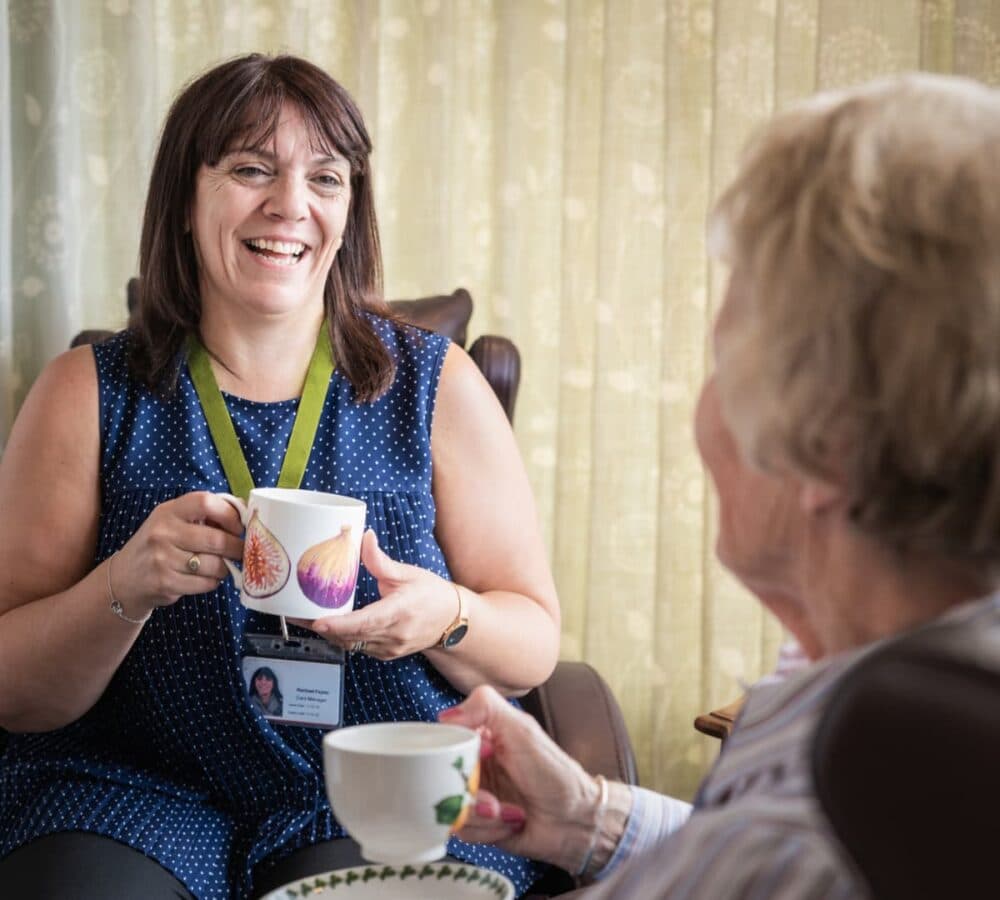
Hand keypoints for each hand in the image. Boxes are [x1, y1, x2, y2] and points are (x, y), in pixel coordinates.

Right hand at [111, 491, 244, 617]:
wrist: (125, 579)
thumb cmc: (160, 546)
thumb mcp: (174, 522)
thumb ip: (205, 516)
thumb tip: (245, 515)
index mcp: (168, 511)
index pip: (205, 502)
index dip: (229, 514)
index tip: (238, 527)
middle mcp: (162, 532)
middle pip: (215, 539)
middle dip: (236, 548)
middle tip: (242, 552)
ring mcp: (162, 559)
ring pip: (214, 565)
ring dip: (225, 568)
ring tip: (222, 566)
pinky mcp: (165, 583)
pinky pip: (205, 583)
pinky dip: (213, 582)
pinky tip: (206, 578)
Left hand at [308, 530, 457, 658]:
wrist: (451, 620)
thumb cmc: (432, 594)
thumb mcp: (408, 573)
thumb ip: (381, 560)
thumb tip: (364, 538)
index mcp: (400, 612)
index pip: (366, 622)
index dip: (339, 624)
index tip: (317, 621)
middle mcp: (394, 635)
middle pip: (350, 636)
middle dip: (321, 626)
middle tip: (294, 612)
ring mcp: (389, 648)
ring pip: (350, 644)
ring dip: (327, 633)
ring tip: (302, 616)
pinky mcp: (384, 654)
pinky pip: (357, 647)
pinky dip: (340, 636)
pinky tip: (326, 624)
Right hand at [437, 685, 601, 872]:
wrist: (576, 818)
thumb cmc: (553, 770)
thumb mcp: (522, 729)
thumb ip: (485, 706)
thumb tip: (445, 716)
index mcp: (478, 737)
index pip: (442, 740)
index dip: (451, 753)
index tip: (477, 757)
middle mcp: (472, 766)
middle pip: (440, 778)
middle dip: (467, 793)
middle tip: (491, 798)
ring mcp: (473, 796)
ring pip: (450, 806)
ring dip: (481, 814)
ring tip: (507, 811)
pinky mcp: (477, 825)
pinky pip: (463, 830)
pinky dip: (487, 829)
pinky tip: (511, 821)